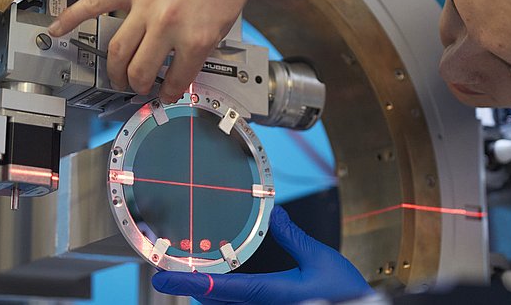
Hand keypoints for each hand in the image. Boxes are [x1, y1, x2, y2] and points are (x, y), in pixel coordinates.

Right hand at [47, 0, 294, 102]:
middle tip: (138, 88)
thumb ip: (201, 44)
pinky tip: (58, 31)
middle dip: (138, 85)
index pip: (177, 79)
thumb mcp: (226, 20)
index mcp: (197, 38)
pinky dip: (72, 18)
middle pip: (140, 69)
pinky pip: (95, 4)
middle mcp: (168, 25)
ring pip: (119, 48)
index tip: (166, 95)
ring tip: (117, 77)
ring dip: (115, 68)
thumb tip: (184, 62)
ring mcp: (146, 4)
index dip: (170, 92)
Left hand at [152, 206, 373, 303]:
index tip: (164, 277)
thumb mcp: (320, 259)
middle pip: (218, 301)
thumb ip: (294, 237)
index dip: (190, 281)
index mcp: (272, 296)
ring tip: (195, 276)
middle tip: (172, 272)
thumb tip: (276, 214)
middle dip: (195, 286)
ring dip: (211, 292)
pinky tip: (227, 287)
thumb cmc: (346, 295)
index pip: (222, 288)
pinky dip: (229, 296)